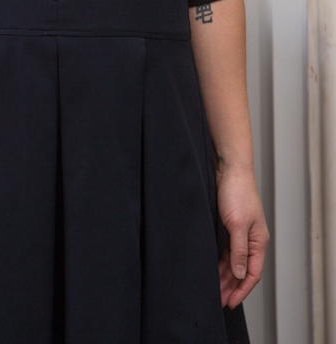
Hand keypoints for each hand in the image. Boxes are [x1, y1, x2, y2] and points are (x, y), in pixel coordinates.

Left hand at [217, 166, 269, 308]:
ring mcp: (241, 233)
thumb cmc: (237, 192)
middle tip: (219, 300)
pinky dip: (221, 262)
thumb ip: (239, 250)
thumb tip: (241, 273)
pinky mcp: (231, 226)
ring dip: (226, 276)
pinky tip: (214, 269)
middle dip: (232, 286)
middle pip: (243, 270)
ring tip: (215, 289)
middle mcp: (252, 239)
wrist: (230, 169)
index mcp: (258, 241)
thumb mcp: (237, 224)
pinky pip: (228, 250)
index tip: (230, 302)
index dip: (242, 290)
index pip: (253, 273)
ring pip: (234, 261)